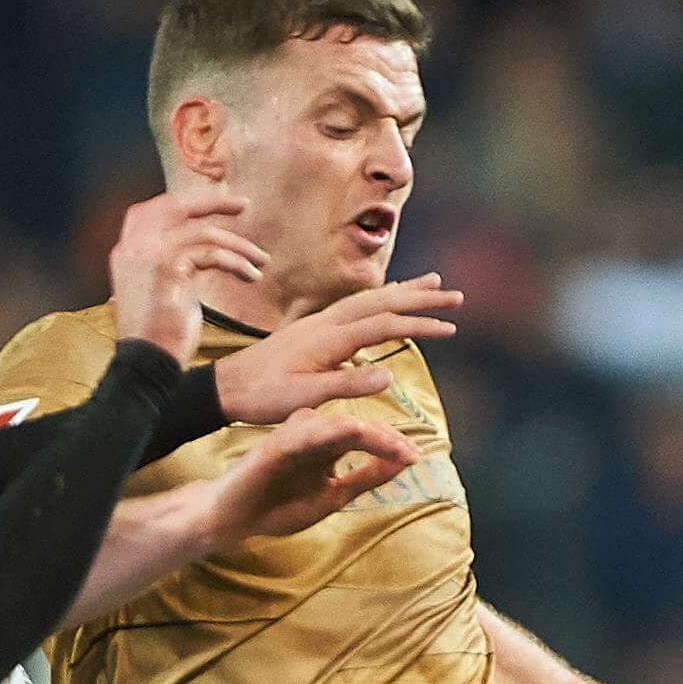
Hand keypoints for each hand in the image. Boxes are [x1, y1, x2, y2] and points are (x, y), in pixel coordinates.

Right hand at [108, 192, 267, 366]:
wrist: (147, 364)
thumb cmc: (160, 335)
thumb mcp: (165, 289)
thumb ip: (174, 262)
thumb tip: (202, 249)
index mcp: (128, 249)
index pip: (155, 208)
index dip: (188, 202)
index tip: (218, 204)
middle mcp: (133, 245)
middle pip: (176, 205)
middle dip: (213, 201)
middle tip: (244, 204)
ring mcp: (147, 254)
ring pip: (201, 231)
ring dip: (238, 244)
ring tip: (261, 260)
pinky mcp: (167, 269)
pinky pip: (210, 254)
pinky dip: (236, 262)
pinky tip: (251, 276)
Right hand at [202, 413, 417, 542]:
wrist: (230, 518)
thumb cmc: (276, 507)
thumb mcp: (331, 496)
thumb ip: (364, 479)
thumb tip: (401, 465)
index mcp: (328, 449)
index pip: (366, 440)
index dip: (392, 446)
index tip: (417, 456)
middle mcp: (314, 438)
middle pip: (356, 428)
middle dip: (385, 438)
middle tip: (409, 450)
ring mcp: (294, 438)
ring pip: (335, 425)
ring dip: (365, 432)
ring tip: (389, 442)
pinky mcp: (275, 444)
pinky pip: (303, 432)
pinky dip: (327, 430)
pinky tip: (349, 430)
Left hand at [211, 277, 462, 420]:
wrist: (226, 386)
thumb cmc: (263, 397)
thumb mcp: (306, 398)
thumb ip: (347, 384)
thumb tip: (389, 373)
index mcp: (329, 337)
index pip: (384, 324)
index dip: (419, 325)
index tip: (451, 328)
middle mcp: (327, 322)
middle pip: (382, 301)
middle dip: (420, 298)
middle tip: (455, 295)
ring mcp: (320, 323)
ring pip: (369, 300)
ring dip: (403, 292)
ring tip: (431, 285)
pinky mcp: (313, 329)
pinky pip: (356, 307)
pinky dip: (379, 300)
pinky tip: (388, 303)